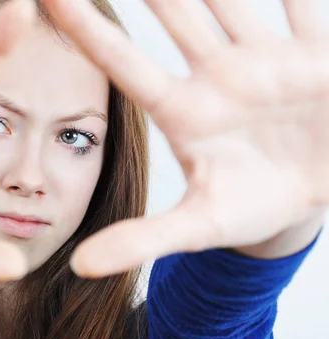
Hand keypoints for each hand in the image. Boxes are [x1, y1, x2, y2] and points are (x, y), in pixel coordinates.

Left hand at [44, 0, 328, 276]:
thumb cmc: (253, 209)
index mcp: (182, 111)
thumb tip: (76, 269)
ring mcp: (265, 59)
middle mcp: (216, 75)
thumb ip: (140, 241)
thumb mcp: (197, 226)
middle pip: (171, 13)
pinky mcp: (315, 53)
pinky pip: (299, 1)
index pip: (121, 61)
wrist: (313, 199)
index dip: (83, 27)